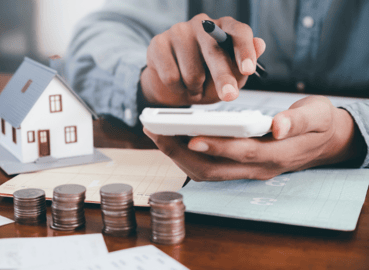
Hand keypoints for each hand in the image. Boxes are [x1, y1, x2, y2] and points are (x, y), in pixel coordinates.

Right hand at [140, 14, 265, 106]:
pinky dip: (178, 89)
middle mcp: (201, 25)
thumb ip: (243, 65)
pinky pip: (171, 76)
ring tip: (194, 87)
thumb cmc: (205, 77)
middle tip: (228, 96)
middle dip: (222, 77)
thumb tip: (260, 44)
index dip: (244, 51)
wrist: (173, 84)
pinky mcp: (158, 43)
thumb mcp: (229, 77)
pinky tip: (178, 84)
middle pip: (214, 51)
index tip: (248, 70)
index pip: (238, 32)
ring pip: (191, 70)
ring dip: (195, 88)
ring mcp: (178, 31)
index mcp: (224, 28)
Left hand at [144, 96, 364, 180]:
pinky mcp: (240, 167)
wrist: (324, 142)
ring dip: (179, 156)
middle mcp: (258, 168)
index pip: (243, 152)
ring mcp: (247, 171)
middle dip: (181, 153)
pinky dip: (188, 156)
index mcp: (277, 154)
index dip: (217, 147)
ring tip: (158, 134)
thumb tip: (276, 126)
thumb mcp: (318, 115)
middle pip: (214, 169)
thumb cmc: (319, 124)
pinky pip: (209, 168)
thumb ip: (298, 120)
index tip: (191, 137)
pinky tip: (174, 139)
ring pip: (207, 173)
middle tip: (157, 132)